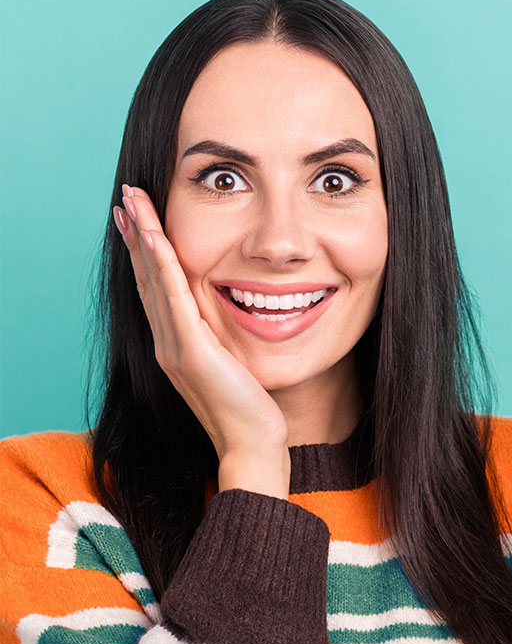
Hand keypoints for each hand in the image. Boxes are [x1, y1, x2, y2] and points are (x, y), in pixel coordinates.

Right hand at [112, 185, 290, 498]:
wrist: (252, 445)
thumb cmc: (248, 407)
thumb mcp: (231, 363)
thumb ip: (221, 337)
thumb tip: (228, 313)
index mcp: (176, 344)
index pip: (157, 288)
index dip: (145, 252)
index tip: (140, 219)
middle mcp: (167, 343)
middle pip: (147, 279)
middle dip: (137, 235)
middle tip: (127, 198)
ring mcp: (175, 348)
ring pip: (154, 283)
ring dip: (143, 239)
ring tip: (132, 203)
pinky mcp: (191, 354)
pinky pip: (174, 302)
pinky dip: (162, 268)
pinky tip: (156, 239)